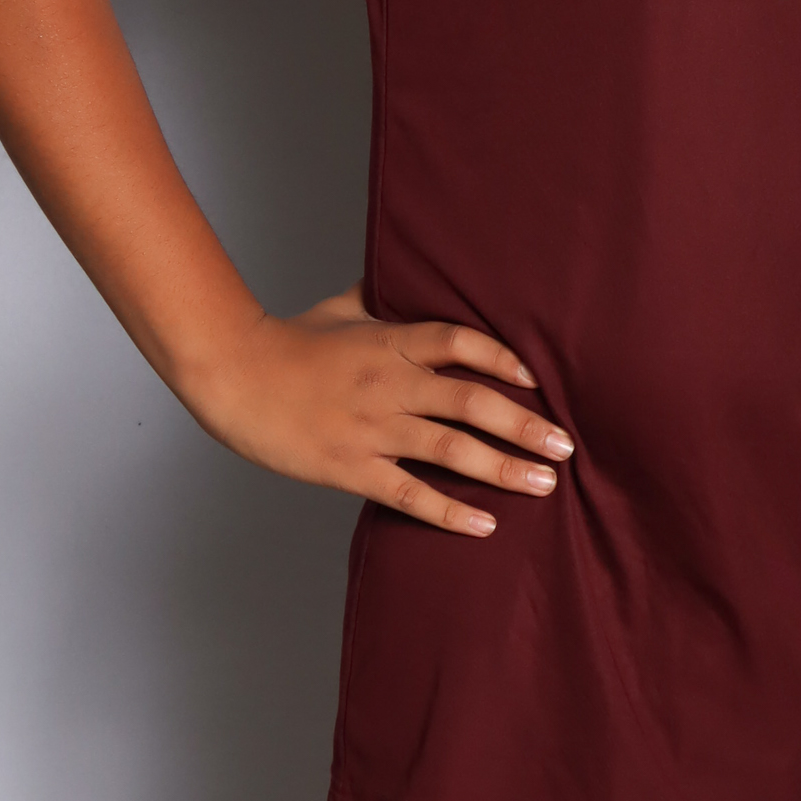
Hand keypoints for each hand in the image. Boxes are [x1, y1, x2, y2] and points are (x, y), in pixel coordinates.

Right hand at [182, 286, 570, 535]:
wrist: (234, 377)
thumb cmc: (289, 341)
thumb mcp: (341, 308)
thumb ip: (385, 299)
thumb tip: (414, 276)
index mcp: (390, 343)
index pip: (460, 342)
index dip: (503, 357)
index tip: (537, 378)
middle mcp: (389, 385)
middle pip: (470, 402)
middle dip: (524, 424)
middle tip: (565, 444)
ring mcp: (371, 429)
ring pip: (450, 450)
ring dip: (503, 468)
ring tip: (543, 482)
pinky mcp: (350, 468)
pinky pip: (408, 494)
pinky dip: (449, 511)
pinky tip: (485, 524)